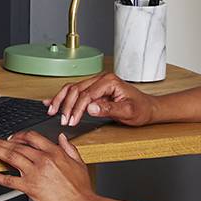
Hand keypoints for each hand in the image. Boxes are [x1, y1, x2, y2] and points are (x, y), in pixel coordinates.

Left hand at [0, 130, 99, 200]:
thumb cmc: (81, 190)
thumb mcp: (79, 163)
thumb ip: (69, 148)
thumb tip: (62, 137)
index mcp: (55, 152)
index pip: (32, 137)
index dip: (19, 135)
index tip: (12, 137)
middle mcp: (43, 159)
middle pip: (17, 145)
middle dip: (1, 141)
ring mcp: (35, 173)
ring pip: (11, 157)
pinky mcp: (30, 187)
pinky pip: (9, 180)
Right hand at [47, 72, 161, 127]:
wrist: (148, 108)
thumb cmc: (141, 109)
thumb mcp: (128, 111)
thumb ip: (109, 109)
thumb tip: (90, 108)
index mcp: (109, 81)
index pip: (86, 95)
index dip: (76, 109)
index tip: (71, 121)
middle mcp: (101, 79)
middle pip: (76, 89)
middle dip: (66, 105)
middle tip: (62, 119)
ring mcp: (97, 83)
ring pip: (72, 88)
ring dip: (61, 100)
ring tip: (52, 110)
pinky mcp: (94, 89)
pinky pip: (75, 91)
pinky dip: (63, 97)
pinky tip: (53, 101)